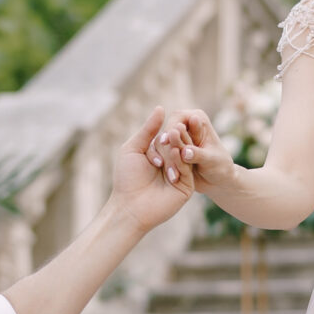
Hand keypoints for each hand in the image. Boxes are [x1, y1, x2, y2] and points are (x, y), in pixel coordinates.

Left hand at [112, 106, 195, 232]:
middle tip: (173, 131)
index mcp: (159, 155)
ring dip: (177, 146)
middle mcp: (170, 164)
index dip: (165, 135)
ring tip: (172, 137)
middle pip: (177, 145)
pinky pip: (187, 169)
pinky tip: (173, 155)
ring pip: (183, 155)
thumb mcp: (134, 148)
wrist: (129, 206)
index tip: (162, 133)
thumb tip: (161, 108)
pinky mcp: (186, 187)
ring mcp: (179, 176)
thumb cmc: (127, 178)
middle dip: (174, 138)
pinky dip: (179, 160)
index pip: (168, 138)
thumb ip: (148, 129)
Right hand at [152, 107, 237, 193]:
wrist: (218, 180)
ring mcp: (177, 139)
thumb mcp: (211, 160)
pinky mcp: (172, 151)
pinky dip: (163, 163)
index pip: (178, 117)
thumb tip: (185, 152)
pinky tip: (167, 174)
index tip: (166, 141)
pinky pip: (162, 154)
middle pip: (167, 129)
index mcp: (198, 119)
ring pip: (162, 143)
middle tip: (160, 156)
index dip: (170, 129)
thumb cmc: (220, 166)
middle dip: (164, 143)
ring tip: (168, 170)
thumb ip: (198, 154)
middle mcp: (186, 126)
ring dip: (163, 155)